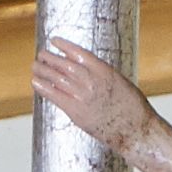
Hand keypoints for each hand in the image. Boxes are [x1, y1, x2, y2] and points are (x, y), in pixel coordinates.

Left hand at [32, 39, 151, 158]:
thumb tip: (89, 70)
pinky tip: (35, 82)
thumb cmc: (132, 109)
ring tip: (35, 65)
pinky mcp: (78, 113)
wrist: (137, 131)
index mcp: (105, 72)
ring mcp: (84, 98)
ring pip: (58, 79)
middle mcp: (92, 82)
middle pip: (66, 65)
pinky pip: (56, 97)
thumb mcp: (120, 83)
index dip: (65, 46)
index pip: (79, 54)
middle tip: (41, 53)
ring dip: (44, 71)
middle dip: (51, 58)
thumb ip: (102, 75)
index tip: (55, 41)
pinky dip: (44, 88)